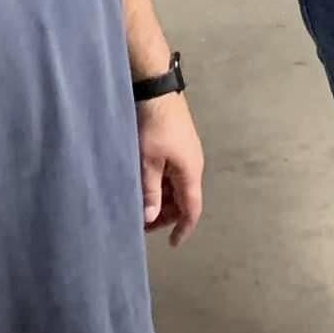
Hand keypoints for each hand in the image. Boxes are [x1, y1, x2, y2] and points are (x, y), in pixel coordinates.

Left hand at [138, 92, 204, 245]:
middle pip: (184, 199)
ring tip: (140, 205)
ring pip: (177, 186)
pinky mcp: (177, 144)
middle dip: (166, 215)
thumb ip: (150, 191)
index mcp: (190, 172)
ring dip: (162, 199)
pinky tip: (144, 184)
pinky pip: (173, 173)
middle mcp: (193, 165)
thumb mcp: (148, 161)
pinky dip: (161, 184)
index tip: (172, 243)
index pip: (192, 209)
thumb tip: (150, 218)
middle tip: (143, 223)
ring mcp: (186, 153)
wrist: (156, 89)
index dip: (183, 229)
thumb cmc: (153, 126)